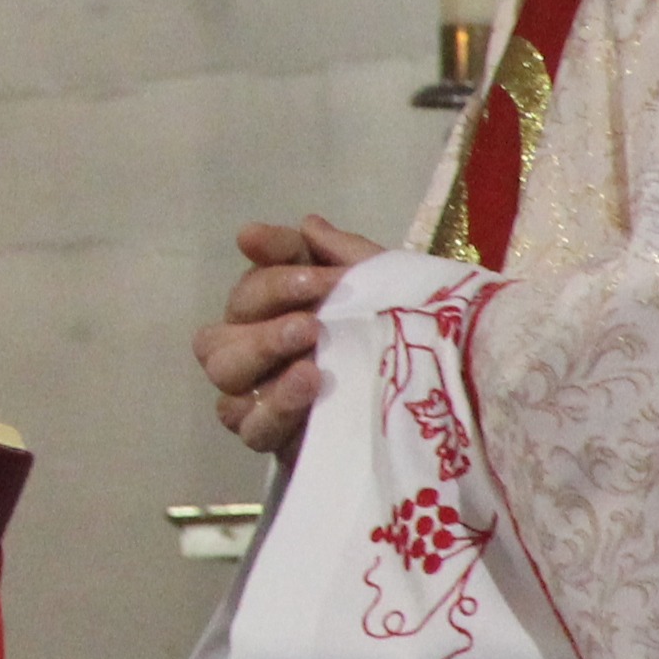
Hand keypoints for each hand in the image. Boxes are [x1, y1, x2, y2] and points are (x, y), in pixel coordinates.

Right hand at [193, 214, 394, 454]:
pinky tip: (308, 388)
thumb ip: (339, 252)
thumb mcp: (378, 281)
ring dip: (261, 358)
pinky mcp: (275, 435)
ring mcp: (259, 394)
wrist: (439, 390)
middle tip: (311, 324)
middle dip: (261, 320)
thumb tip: (306, 223)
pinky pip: (250, 425)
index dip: (273, 274)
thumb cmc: (398, 329)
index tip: (317, 274)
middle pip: (219, 332)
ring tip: (310, 362)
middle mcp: (255, 349)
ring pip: (223, 374)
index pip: (251, 284)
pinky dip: (274, 406)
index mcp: (273, 310)